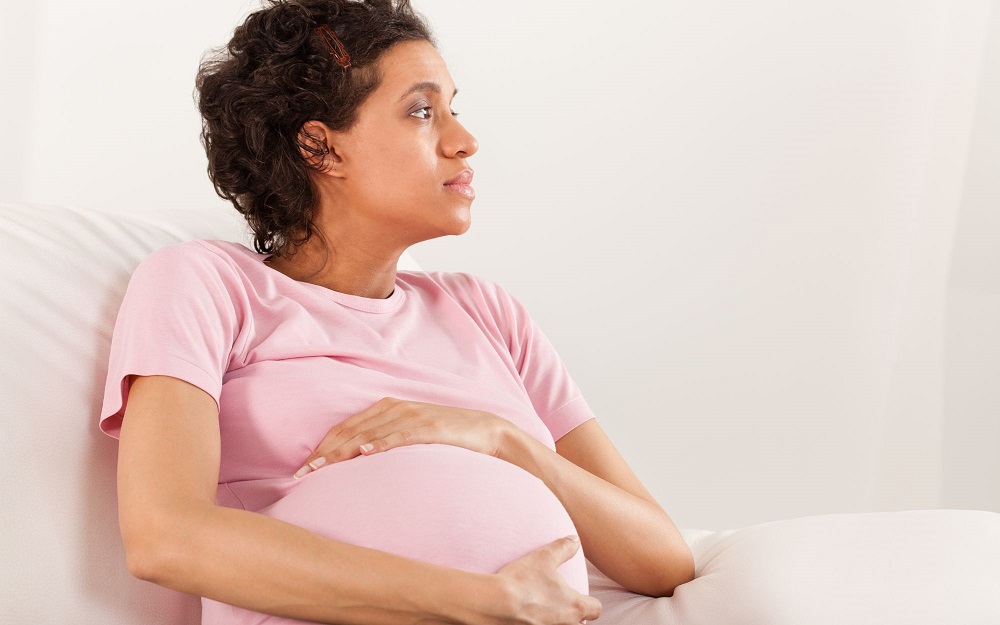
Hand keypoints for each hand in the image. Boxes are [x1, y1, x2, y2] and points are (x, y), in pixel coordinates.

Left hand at [293, 397, 512, 477]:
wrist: (486, 430)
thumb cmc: (445, 436)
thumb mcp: (410, 434)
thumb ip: (385, 440)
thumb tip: (356, 461)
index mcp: (387, 408)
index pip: (346, 428)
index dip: (322, 447)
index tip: (303, 469)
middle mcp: (396, 409)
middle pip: (352, 431)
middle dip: (325, 453)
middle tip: (303, 473)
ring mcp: (413, 417)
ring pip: (370, 434)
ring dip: (344, 451)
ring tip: (322, 467)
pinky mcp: (431, 427)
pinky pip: (402, 435)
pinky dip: (382, 443)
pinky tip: (366, 453)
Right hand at [493, 536, 601, 624]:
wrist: (494, 604)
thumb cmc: (522, 582)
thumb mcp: (544, 558)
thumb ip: (563, 548)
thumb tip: (575, 540)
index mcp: (575, 606)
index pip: (596, 610)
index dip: (589, 602)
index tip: (580, 597)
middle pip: (578, 623)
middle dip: (570, 614)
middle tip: (555, 602)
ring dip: (554, 620)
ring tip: (538, 609)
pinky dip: (536, 623)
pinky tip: (524, 616)